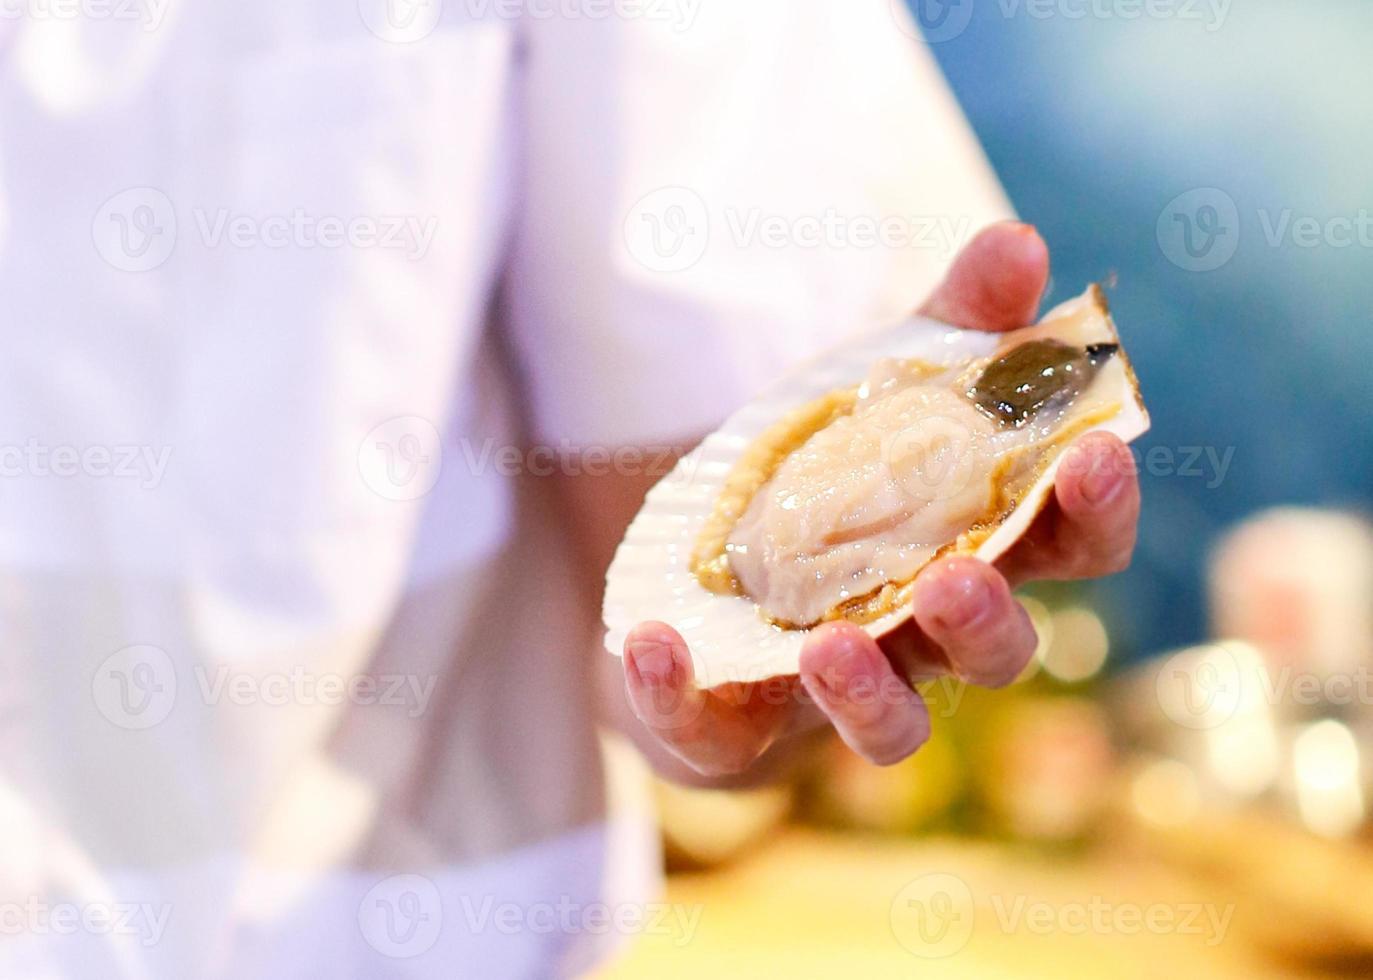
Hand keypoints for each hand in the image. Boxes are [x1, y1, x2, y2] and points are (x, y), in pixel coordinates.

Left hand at [622, 222, 1140, 776]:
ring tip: (831, 644)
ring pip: (890, 725)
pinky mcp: (736, 728)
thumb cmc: (823, 489)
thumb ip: (950, 328)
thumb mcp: (876, 393)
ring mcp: (835, 694)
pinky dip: (681, 695)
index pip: (1070, 548)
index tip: (1097, 452)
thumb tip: (1022, 241)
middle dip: (986, 622)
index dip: (1096, 511)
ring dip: (869, 692)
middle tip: (956, 579)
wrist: (704, 581)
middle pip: (996, 653)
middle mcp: (923, 637)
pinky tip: (653, 643)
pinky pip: (716, 735)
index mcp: (974, 551)